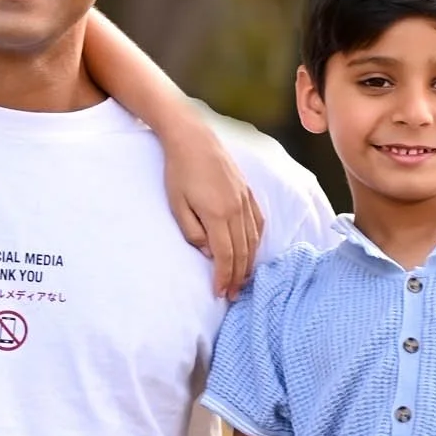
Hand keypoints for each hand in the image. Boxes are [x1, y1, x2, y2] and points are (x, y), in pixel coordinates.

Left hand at [163, 120, 262, 298]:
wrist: (193, 139)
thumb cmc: (179, 173)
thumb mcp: (177, 206)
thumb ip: (193, 233)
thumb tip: (209, 254)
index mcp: (218, 214)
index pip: (226, 256)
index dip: (224, 278)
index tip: (219, 293)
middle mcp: (237, 209)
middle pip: (243, 252)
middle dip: (238, 277)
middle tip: (232, 295)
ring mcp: (245, 200)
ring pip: (253, 240)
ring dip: (249, 263)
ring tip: (242, 280)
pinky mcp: (247, 192)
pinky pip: (258, 223)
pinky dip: (257, 241)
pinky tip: (252, 252)